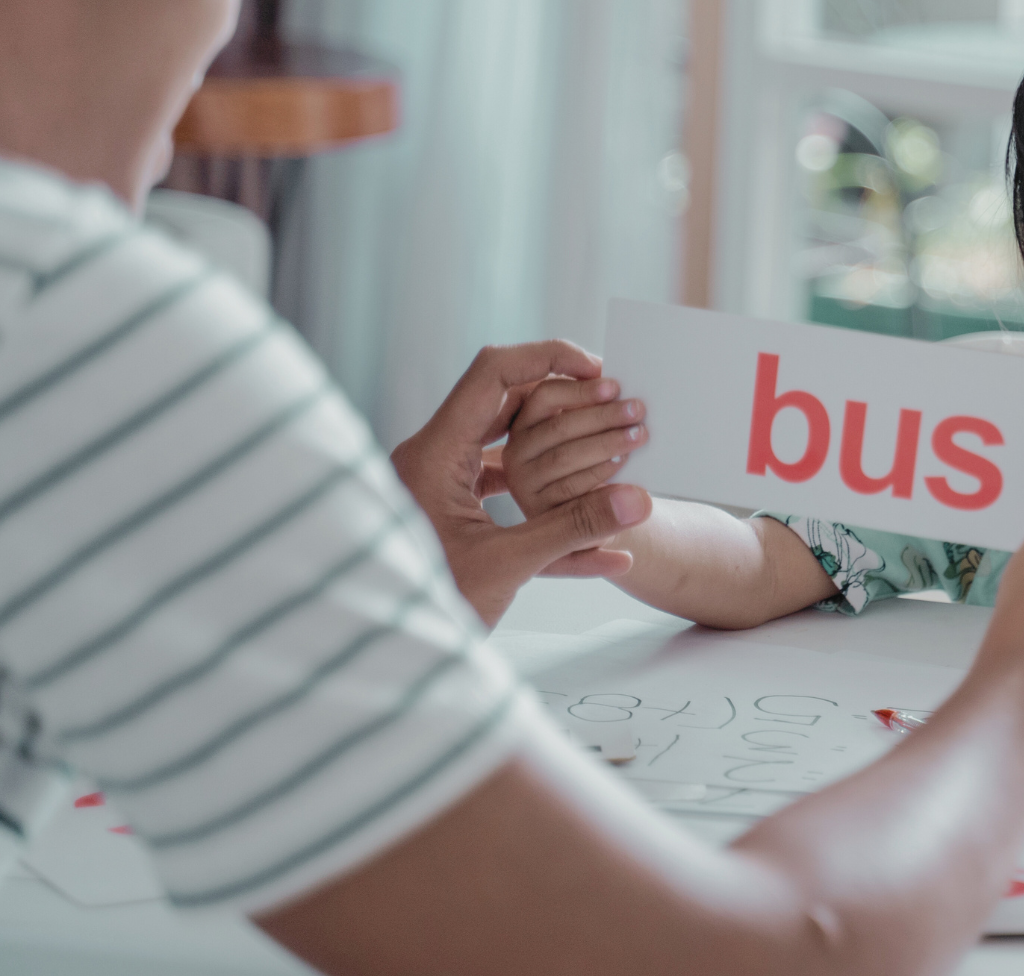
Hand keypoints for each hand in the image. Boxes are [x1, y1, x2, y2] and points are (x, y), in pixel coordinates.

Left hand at [391, 342, 651, 626]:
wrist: (384, 665)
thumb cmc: (427, 611)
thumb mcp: (506, 566)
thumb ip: (574, 528)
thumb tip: (639, 500)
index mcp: (434, 456)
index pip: (492, 375)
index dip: (547, 358)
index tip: (595, 367)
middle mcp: (432, 462)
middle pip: (504, 406)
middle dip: (564, 405)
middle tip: (613, 404)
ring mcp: (441, 491)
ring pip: (509, 452)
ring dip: (561, 455)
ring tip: (613, 459)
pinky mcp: (453, 521)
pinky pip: (507, 499)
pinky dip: (550, 511)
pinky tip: (603, 549)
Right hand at [502, 375, 647, 520]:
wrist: (585, 515)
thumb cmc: (586, 464)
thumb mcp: (583, 435)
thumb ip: (592, 412)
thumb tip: (620, 391)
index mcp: (525, 422)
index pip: (545, 395)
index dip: (581, 389)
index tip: (615, 386)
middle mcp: (517, 450)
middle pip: (559, 427)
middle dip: (603, 416)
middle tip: (637, 409)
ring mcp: (523, 481)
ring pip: (564, 456)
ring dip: (606, 443)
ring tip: (637, 435)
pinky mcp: (536, 508)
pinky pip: (570, 487)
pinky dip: (598, 473)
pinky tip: (621, 463)